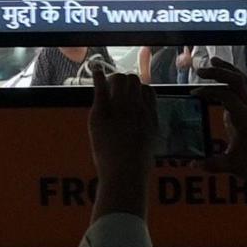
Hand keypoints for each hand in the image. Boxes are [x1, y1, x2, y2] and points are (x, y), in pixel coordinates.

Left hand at [83, 61, 155, 211]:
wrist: (125, 175)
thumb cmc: (137, 167)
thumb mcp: (149, 145)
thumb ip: (147, 130)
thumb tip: (143, 125)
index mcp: (151, 116)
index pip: (148, 90)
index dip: (139, 90)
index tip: (131, 95)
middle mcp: (137, 108)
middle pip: (134, 80)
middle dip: (125, 82)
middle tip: (115, 90)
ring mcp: (120, 109)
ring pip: (119, 79)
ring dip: (112, 79)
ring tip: (106, 86)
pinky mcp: (102, 113)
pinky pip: (101, 87)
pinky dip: (98, 77)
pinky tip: (95, 72)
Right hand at [194, 60, 246, 188]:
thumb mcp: (232, 166)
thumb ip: (212, 164)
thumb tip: (193, 163)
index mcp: (244, 120)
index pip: (228, 96)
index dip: (211, 91)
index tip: (193, 93)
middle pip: (238, 82)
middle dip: (220, 72)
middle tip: (199, 71)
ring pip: (242, 81)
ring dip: (227, 70)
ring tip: (211, 62)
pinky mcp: (244, 111)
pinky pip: (240, 88)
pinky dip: (229, 78)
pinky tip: (217, 77)